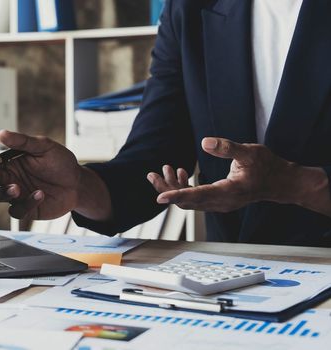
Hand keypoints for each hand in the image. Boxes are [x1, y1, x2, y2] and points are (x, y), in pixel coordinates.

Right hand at [0, 130, 84, 219]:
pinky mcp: (26, 208)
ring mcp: (17, 195)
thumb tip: (1, 134)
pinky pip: (17, 210)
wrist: (78, 183)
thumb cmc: (60, 162)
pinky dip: (27, 203)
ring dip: (4, 192)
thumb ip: (22, 142)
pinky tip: (40, 194)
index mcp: (10, 162)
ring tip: (18, 188)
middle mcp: (10, 178)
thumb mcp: (44, 147)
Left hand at [147, 137, 300, 211]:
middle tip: (151, 174)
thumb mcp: (250, 152)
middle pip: (186, 202)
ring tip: (164, 168)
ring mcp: (219, 204)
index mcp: (228, 192)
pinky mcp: (218, 201)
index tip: (159, 197)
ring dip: (174, 187)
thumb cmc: (267, 166)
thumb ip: (227, 148)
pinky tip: (182, 172)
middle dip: (167, 188)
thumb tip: (204, 142)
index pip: (197, 196)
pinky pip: (195, 199)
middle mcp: (221, 202)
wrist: (280, 182)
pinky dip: (184, 187)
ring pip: (189, 201)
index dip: (177, 195)